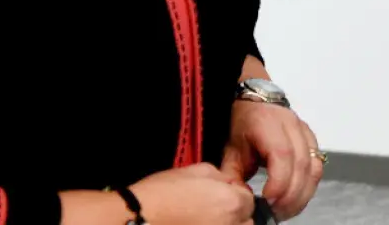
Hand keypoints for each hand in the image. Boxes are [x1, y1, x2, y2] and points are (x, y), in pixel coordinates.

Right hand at [126, 163, 254, 224]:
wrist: (138, 216)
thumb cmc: (163, 193)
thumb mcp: (197, 170)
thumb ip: (222, 177)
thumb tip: (231, 183)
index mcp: (231, 202)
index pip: (250, 200)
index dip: (238, 194)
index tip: (227, 193)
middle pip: (247, 221)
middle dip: (237, 214)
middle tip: (217, 208)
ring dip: (229, 224)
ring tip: (208, 218)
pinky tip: (200, 224)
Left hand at [221, 100, 323, 218]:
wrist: (256, 101)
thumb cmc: (243, 124)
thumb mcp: (231, 150)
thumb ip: (234, 176)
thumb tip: (241, 200)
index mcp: (267, 124)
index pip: (282, 154)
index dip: (279, 181)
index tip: (267, 201)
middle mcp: (291, 126)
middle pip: (301, 164)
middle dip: (291, 194)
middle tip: (276, 213)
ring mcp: (305, 132)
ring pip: (314, 167)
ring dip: (303, 194)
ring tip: (286, 210)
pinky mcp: (312, 140)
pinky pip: (318, 166)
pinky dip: (309, 186)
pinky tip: (296, 198)